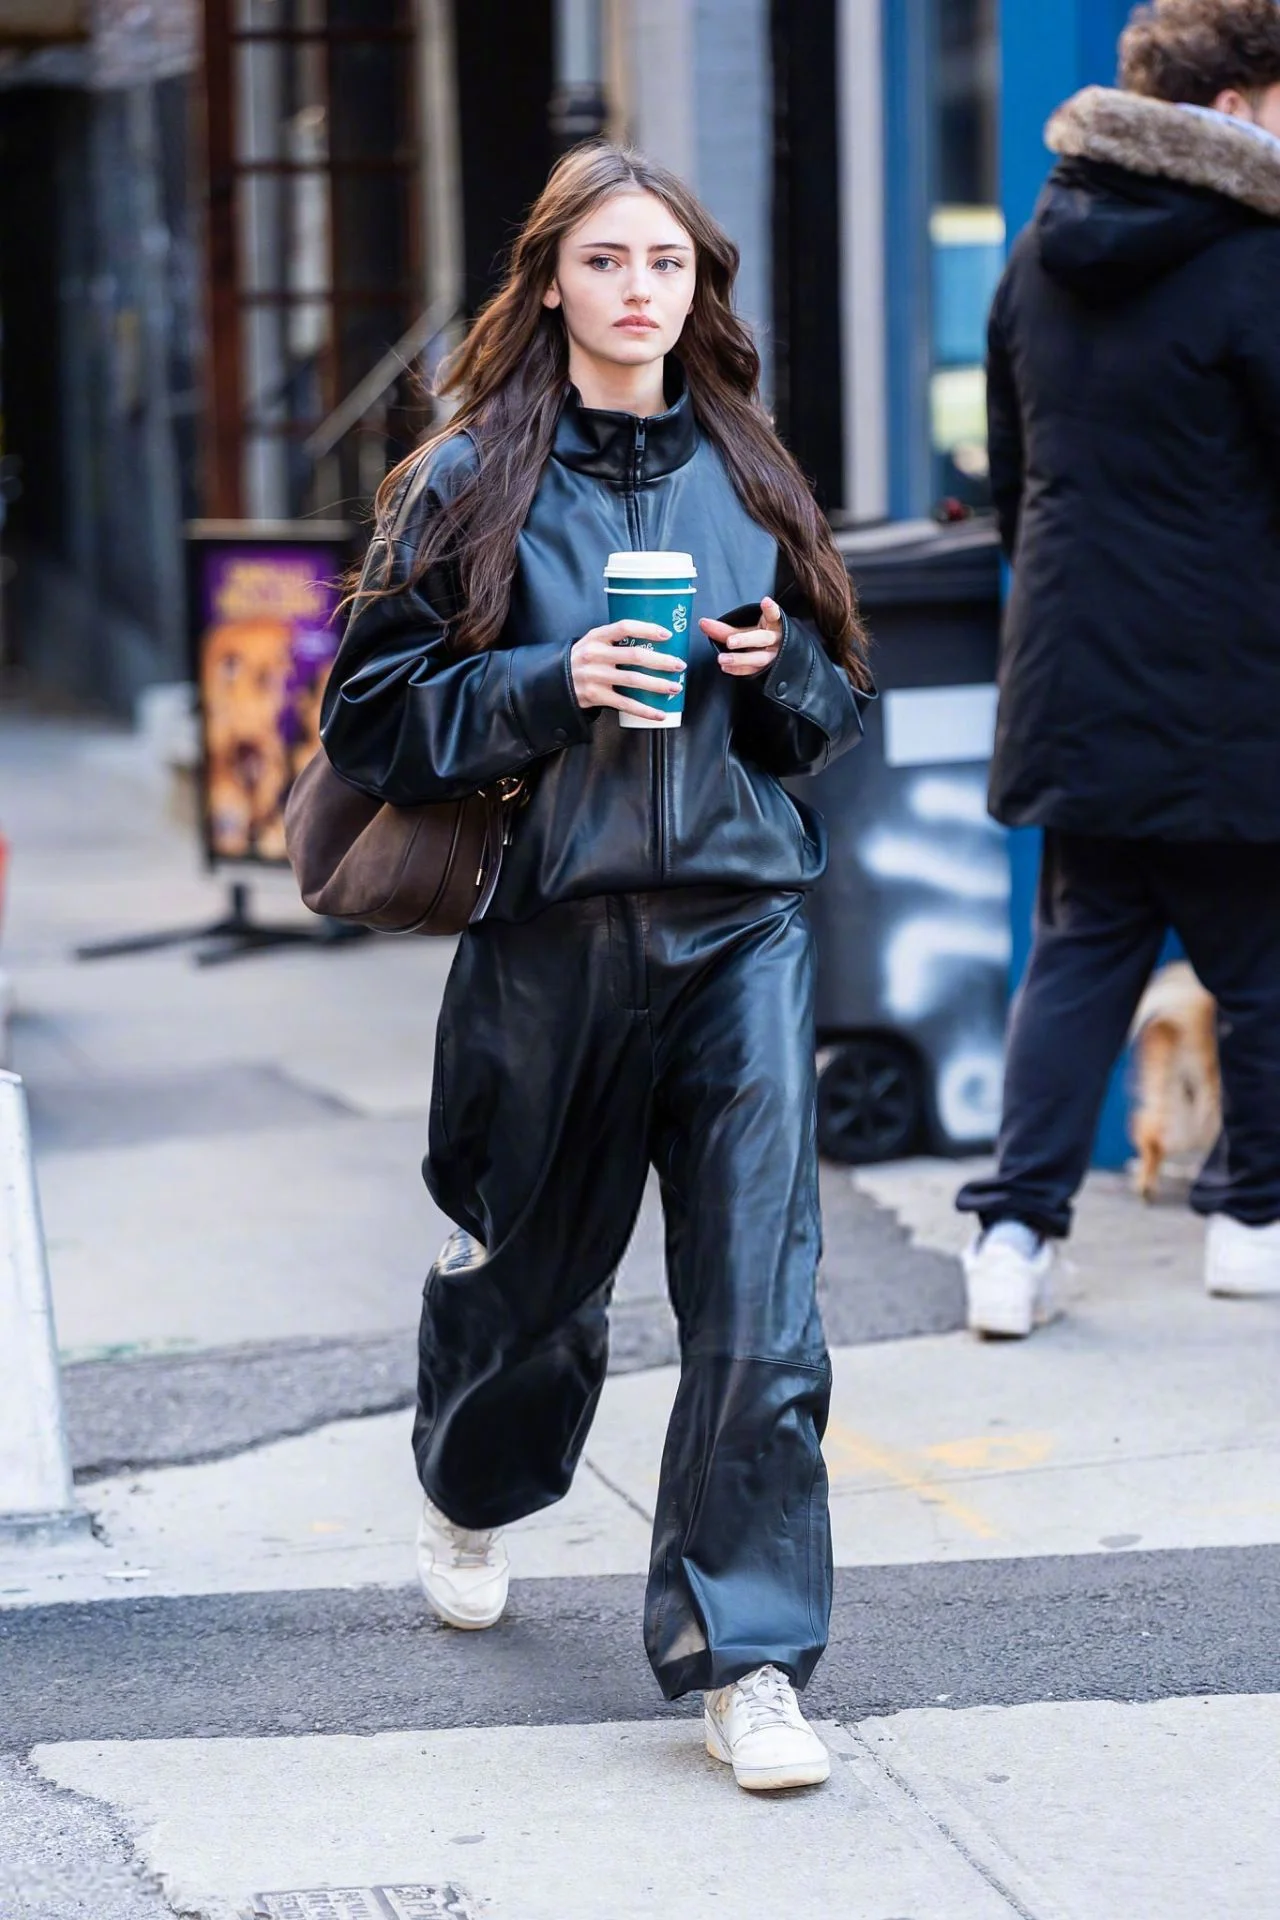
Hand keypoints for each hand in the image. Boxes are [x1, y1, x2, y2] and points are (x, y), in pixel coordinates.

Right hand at [570, 619, 686, 720]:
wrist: (556, 682)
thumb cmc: (582, 661)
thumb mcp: (592, 642)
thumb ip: (615, 640)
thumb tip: (653, 640)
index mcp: (596, 637)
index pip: (624, 627)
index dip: (647, 629)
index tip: (667, 634)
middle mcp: (595, 655)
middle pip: (634, 655)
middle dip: (661, 661)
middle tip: (679, 665)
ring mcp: (595, 676)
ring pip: (633, 680)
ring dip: (657, 685)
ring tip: (675, 687)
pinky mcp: (596, 696)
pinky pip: (625, 704)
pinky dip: (644, 710)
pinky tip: (659, 713)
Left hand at [700, 596, 783, 676]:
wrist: (775, 655)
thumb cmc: (759, 638)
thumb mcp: (746, 630)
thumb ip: (725, 629)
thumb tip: (703, 623)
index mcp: (772, 624)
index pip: (773, 615)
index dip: (770, 609)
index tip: (765, 602)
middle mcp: (775, 640)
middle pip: (762, 639)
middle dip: (745, 639)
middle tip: (730, 642)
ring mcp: (774, 656)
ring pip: (759, 658)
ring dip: (740, 659)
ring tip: (722, 659)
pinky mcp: (768, 670)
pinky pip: (753, 671)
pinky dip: (739, 670)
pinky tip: (726, 667)